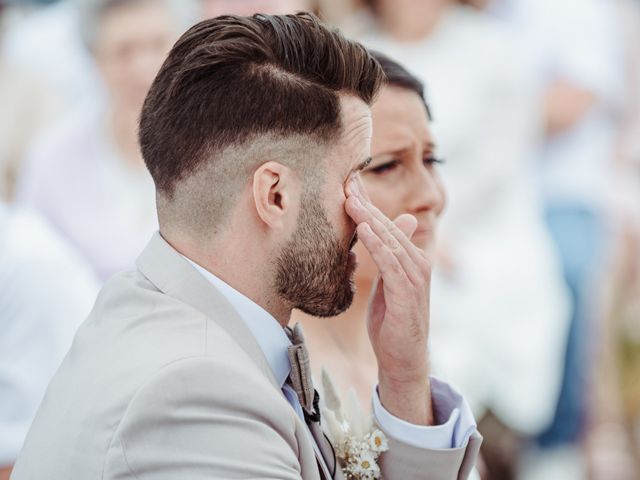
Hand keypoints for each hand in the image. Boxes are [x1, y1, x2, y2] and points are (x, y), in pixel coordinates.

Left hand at [345, 176, 433, 425]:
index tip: (347, 183)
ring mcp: (415, 278)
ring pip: (390, 241)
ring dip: (370, 218)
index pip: (386, 224)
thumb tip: (390, 227)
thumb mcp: (388, 282)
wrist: (402, 358)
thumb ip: (388, 254)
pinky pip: (391, 264)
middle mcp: (417, 263)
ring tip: (350, 199)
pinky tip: (365, 229)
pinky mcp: (409, 295)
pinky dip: (378, 245)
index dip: (367, 203)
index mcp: (411, 258)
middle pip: (388, 226)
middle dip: (366, 203)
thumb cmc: (392, 320)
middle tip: (345, 181)